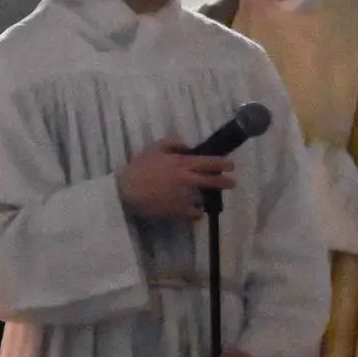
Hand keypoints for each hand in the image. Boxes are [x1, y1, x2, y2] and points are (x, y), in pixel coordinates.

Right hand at [119, 138, 236, 221]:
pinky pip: (195, 213)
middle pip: (213, 181)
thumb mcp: (154, 148)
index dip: (223, 164)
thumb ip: (173, 143)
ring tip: (204, 197)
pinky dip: (196, 212)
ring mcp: (184, 197)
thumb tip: (188, 146)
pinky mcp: (179, 211)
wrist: (126, 191)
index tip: (231, 166)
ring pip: (204, 198)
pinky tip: (194, 210)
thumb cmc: (139, 167)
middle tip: (231, 183)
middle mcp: (187, 180)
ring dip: (205, 197)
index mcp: (182, 163)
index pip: (210, 162)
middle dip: (226, 182)